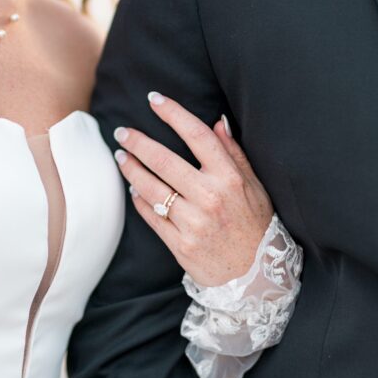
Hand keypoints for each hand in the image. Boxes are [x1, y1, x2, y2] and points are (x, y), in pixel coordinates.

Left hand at [113, 94, 273, 287]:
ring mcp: (193, 223)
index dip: (173, 113)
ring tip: (121, 157)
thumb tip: (217, 122)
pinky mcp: (180, 245)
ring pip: (152, 188)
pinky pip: (152, 216)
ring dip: (132, 170)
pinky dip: (140, 200)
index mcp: (230, 179)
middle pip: (165, 160)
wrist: (255, 278)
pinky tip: (134, 189)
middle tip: (122, 132)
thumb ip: (234, 155)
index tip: (154, 100)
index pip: (197, 136)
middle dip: (138, 142)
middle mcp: (210, 198)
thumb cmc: (255, 227)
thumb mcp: (255, 188)